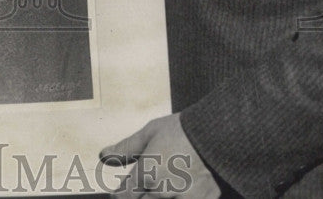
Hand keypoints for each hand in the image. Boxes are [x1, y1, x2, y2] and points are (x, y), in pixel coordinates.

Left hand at [99, 113, 219, 197]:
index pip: (124, 196)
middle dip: (141, 194)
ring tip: (168, 178)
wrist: (219, 134)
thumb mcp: (150, 133)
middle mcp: (162, 191)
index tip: (125, 189)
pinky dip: (180, 196)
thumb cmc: (183, 130)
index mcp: (146, 174)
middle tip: (151, 179)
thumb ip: (126, 148)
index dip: (122, 193)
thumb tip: (104, 156)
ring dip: (158, 196)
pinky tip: (183, 186)